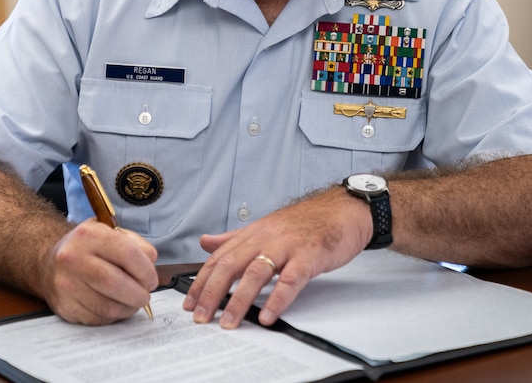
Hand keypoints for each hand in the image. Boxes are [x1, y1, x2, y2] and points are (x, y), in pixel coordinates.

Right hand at [41, 218, 158, 324]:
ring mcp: (66, 285)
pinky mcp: (64, 307)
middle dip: (138, 294)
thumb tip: (150, 267)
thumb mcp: (109, 233)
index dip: (146, 270)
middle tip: (145, 295)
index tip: (151, 280)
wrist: (48, 263)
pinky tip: (114, 307)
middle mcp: (73, 258)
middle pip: (116, 283)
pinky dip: (112, 316)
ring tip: (132, 302)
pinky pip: (97, 319)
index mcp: (88, 235)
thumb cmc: (87, 248)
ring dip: (128, 308)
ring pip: (108, 306)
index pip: (127, 253)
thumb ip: (135, 245)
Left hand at [182, 187, 370, 328]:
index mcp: (253, 233)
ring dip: (239, 300)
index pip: (220, 258)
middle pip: (231, 265)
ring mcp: (287, 246)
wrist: (342, 210)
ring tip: (228, 321)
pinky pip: (290, 280)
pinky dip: (277, 299)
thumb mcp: (265, 227)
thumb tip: (205, 243)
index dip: (202, 281)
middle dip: (211, 292)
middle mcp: (266, 238)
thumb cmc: (306, 222)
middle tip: (200, 316)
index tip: (189, 303)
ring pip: (255, 273)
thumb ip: (234, 238)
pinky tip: (268, 316)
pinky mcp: (309, 256)